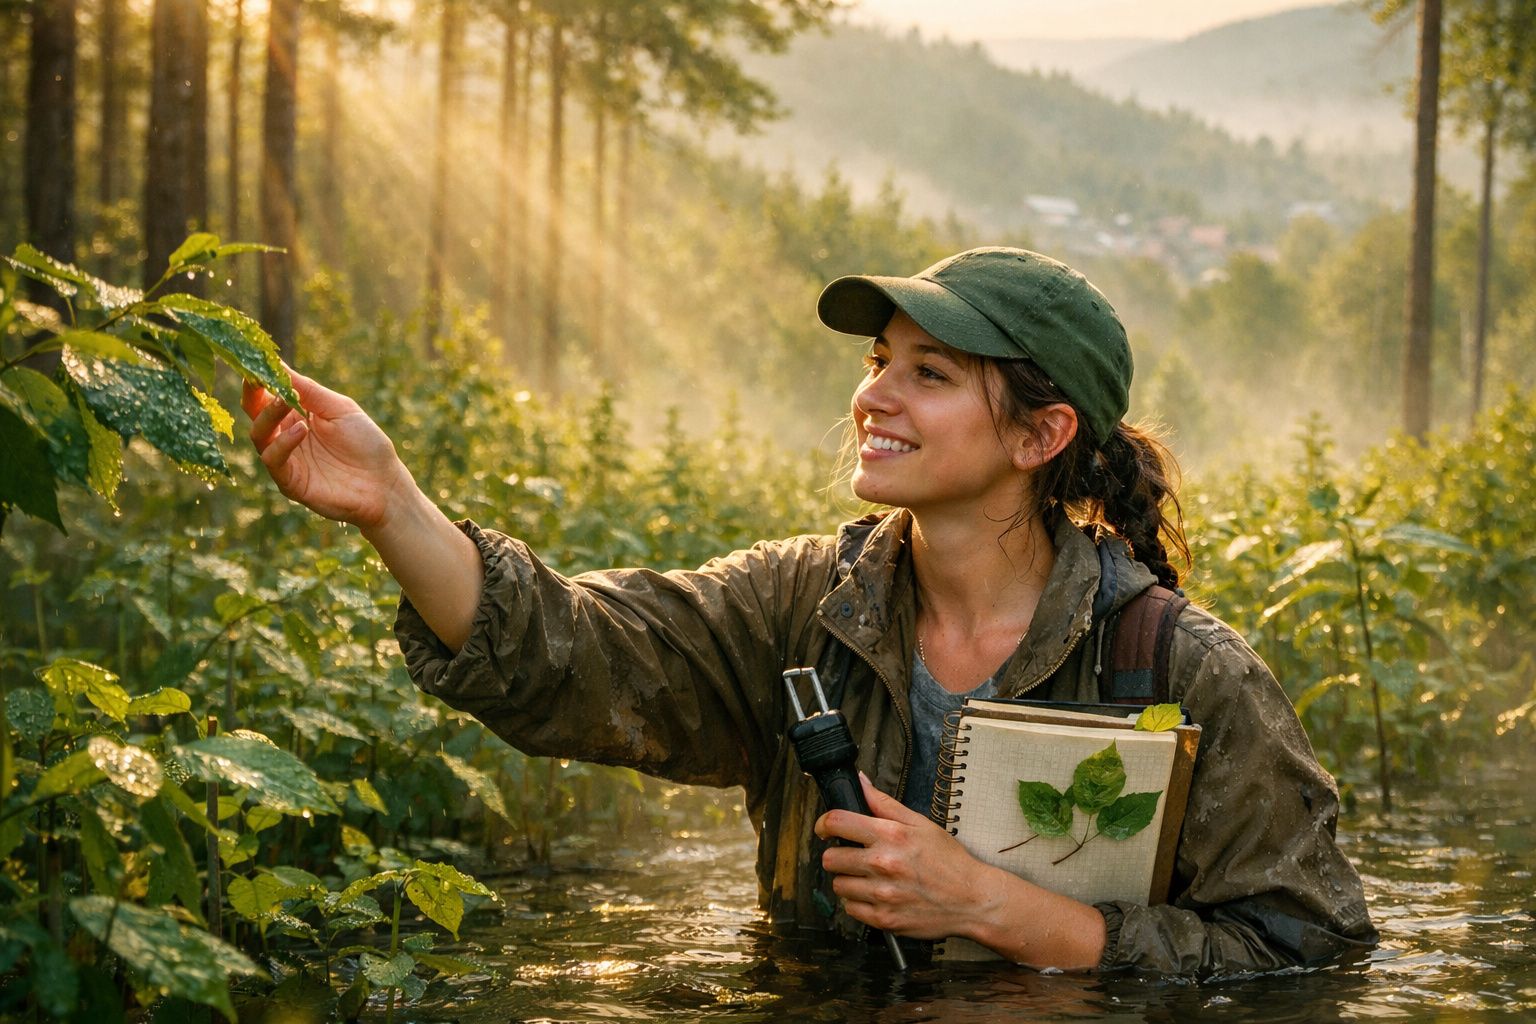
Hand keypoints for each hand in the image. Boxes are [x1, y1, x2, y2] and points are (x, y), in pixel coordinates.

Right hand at [242, 369, 411, 531]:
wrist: (384, 483)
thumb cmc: (366, 444)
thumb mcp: (339, 408)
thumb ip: (308, 390)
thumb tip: (278, 365)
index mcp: (296, 416)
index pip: (266, 398)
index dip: (257, 382)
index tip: (253, 362)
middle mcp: (286, 438)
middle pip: (256, 415)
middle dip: (255, 396)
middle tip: (259, 380)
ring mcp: (287, 460)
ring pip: (260, 436)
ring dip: (269, 416)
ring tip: (285, 402)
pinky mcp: (290, 482)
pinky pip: (274, 460)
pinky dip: (283, 443)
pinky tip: (300, 429)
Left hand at [815, 772, 1001, 940]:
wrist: (972, 900)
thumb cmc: (949, 861)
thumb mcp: (921, 824)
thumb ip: (885, 804)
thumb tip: (861, 783)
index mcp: (891, 835)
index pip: (837, 822)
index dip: (824, 824)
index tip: (825, 829)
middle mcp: (883, 864)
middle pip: (830, 858)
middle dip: (839, 855)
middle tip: (854, 856)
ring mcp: (882, 894)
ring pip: (838, 885)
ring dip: (849, 881)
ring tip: (868, 878)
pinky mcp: (884, 919)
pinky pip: (850, 909)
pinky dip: (858, 903)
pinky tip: (875, 896)